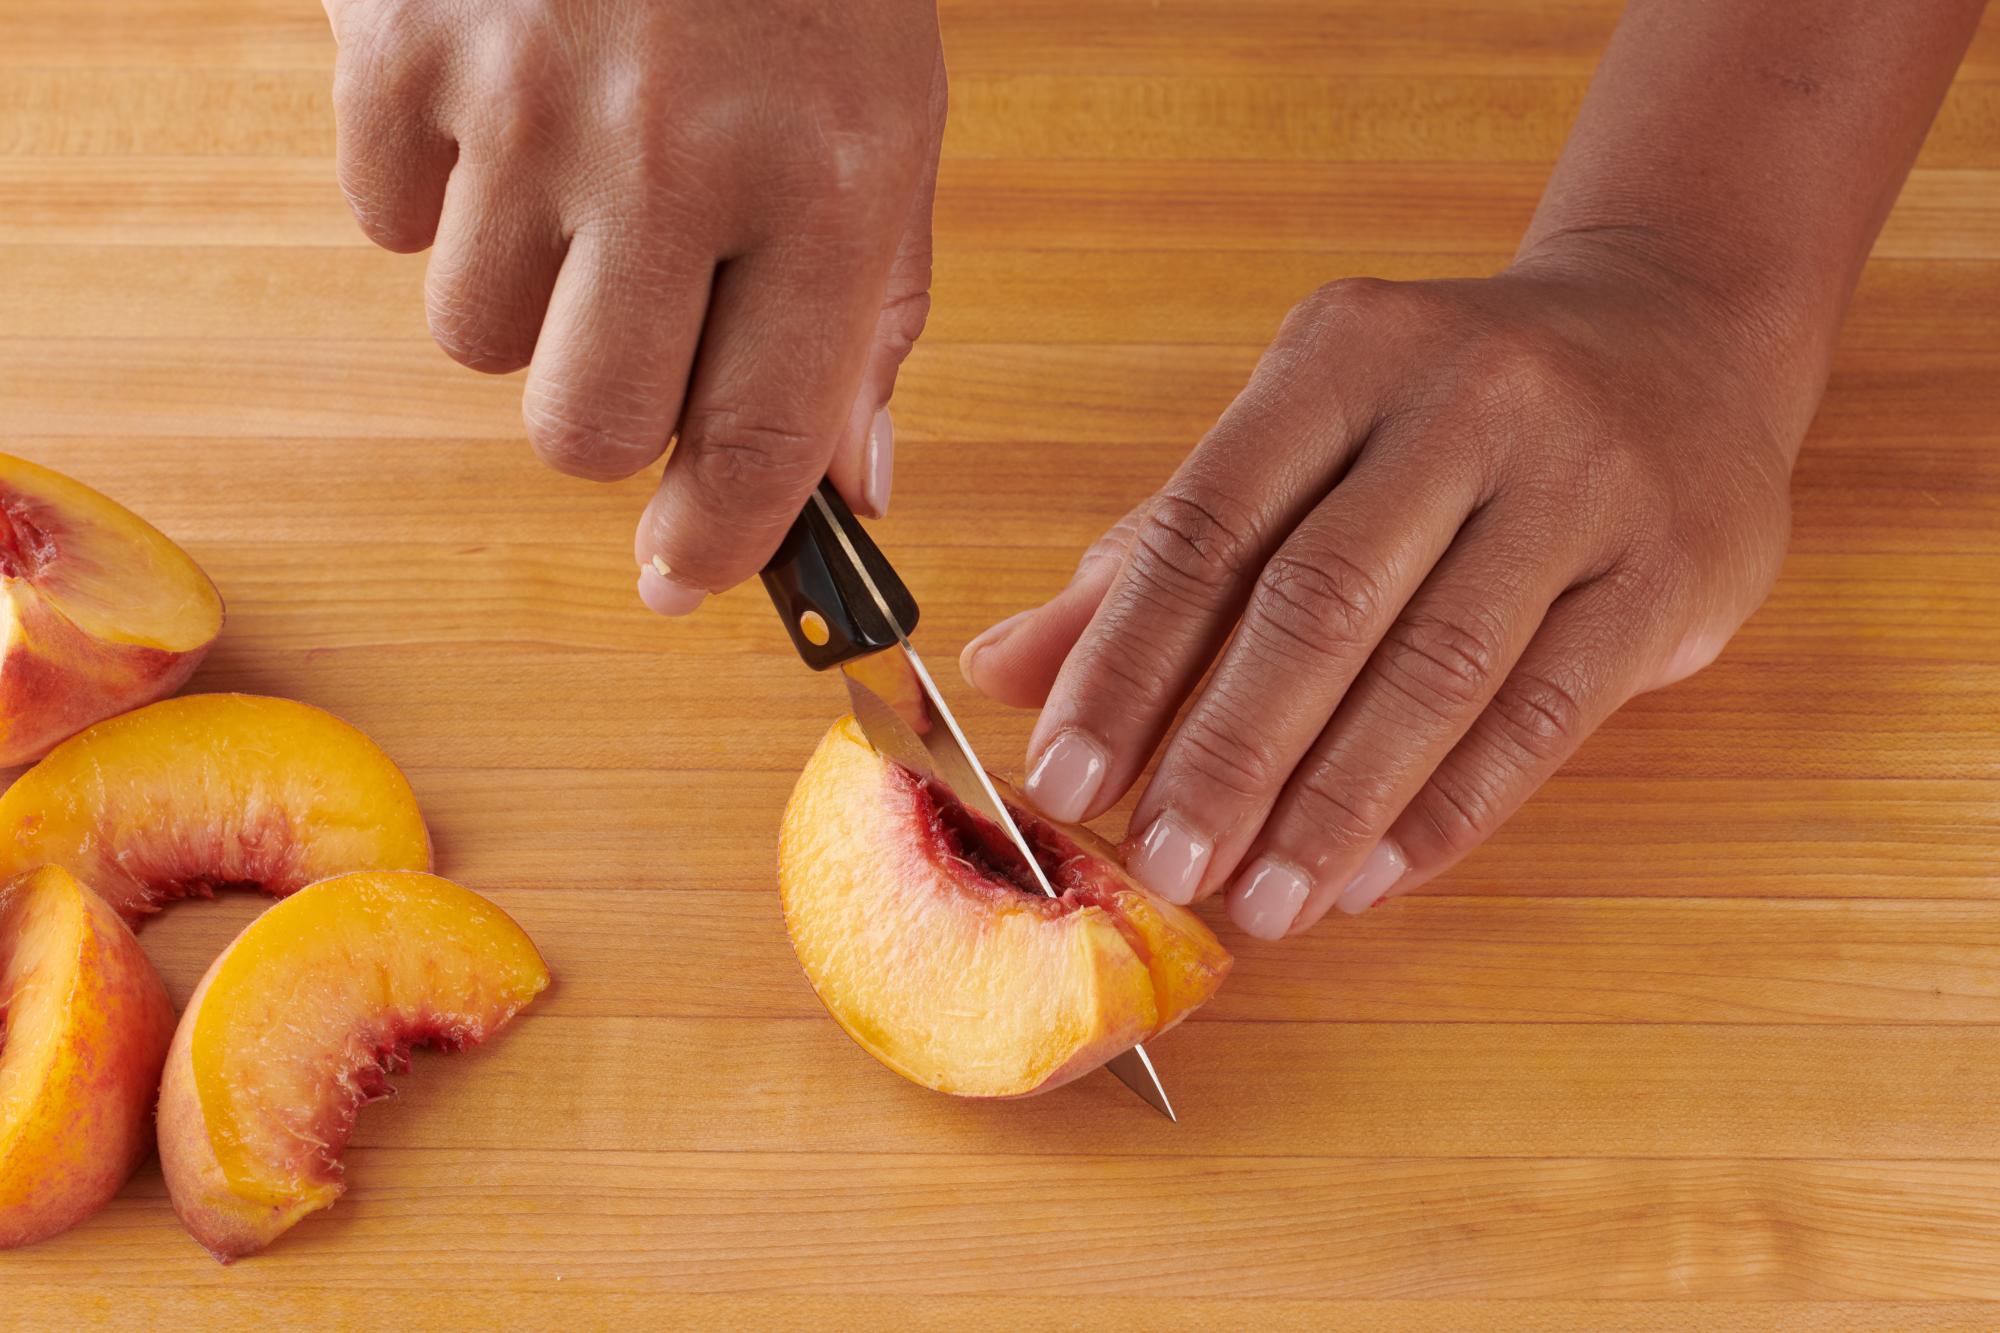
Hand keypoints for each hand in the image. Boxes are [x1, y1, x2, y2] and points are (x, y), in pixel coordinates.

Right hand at [323, 0, 945, 610]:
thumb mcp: (883, 126)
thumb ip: (868, 318)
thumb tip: (849, 492)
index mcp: (821, 179)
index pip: (761, 438)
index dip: (720, 545)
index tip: (685, 583)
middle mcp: (670, 155)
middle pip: (583, 429)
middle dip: (606, 421)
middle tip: (633, 335)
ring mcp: (520, 100)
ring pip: (474, 337)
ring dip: (526, 291)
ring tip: (579, 167)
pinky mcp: (396, 46)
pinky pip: (385, 221)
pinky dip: (437, 192)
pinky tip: (502, 101)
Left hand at [960, 252, 1798, 938]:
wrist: (1683, 338)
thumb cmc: (1446, 411)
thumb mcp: (1301, 438)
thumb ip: (1158, 552)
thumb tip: (1001, 667)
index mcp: (1341, 357)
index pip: (1206, 524)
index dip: (1124, 662)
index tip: (1065, 778)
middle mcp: (1464, 403)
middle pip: (1318, 603)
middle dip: (1226, 752)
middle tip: (1162, 865)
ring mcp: (1580, 483)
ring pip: (1435, 670)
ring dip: (1332, 803)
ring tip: (1262, 903)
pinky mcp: (1668, 569)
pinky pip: (1545, 714)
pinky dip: (1448, 808)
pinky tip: (1371, 876)